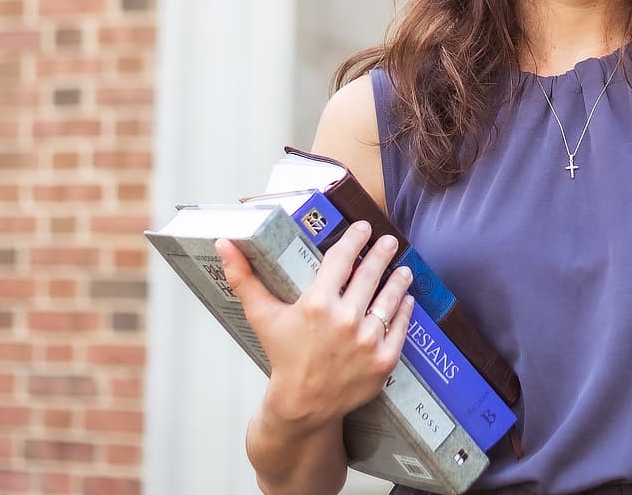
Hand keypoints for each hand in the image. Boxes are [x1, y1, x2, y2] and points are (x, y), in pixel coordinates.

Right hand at [216, 221, 415, 432]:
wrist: (302, 404)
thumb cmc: (283, 355)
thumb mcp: (262, 316)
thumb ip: (244, 278)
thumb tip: (224, 243)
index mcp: (317, 304)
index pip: (342, 258)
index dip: (355, 239)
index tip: (363, 228)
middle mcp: (345, 320)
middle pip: (370, 274)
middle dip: (382, 253)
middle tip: (389, 241)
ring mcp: (368, 341)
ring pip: (390, 298)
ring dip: (399, 279)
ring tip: (403, 269)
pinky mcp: (384, 360)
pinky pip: (400, 326)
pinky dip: (405, 310)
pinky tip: (407, 299)